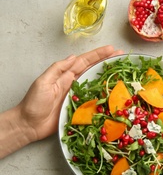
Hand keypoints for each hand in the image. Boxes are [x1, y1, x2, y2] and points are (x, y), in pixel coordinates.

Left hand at [0, 45, 122, 158]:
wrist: (29, 125)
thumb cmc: (33, 103)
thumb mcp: (42, 82)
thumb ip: (57, 69)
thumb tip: (73, 57)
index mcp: (65, 76)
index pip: (84, 61)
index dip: (98, 55)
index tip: (111, 49)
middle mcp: (74, 84)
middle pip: (93, 70)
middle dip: (106, 62)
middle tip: (121, 56)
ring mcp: (78, 96)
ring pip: (96, 83)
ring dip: (108, 76)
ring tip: (121, 70)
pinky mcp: (80, 109)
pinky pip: (95, 100)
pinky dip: (105, 96)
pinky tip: (114, 93)